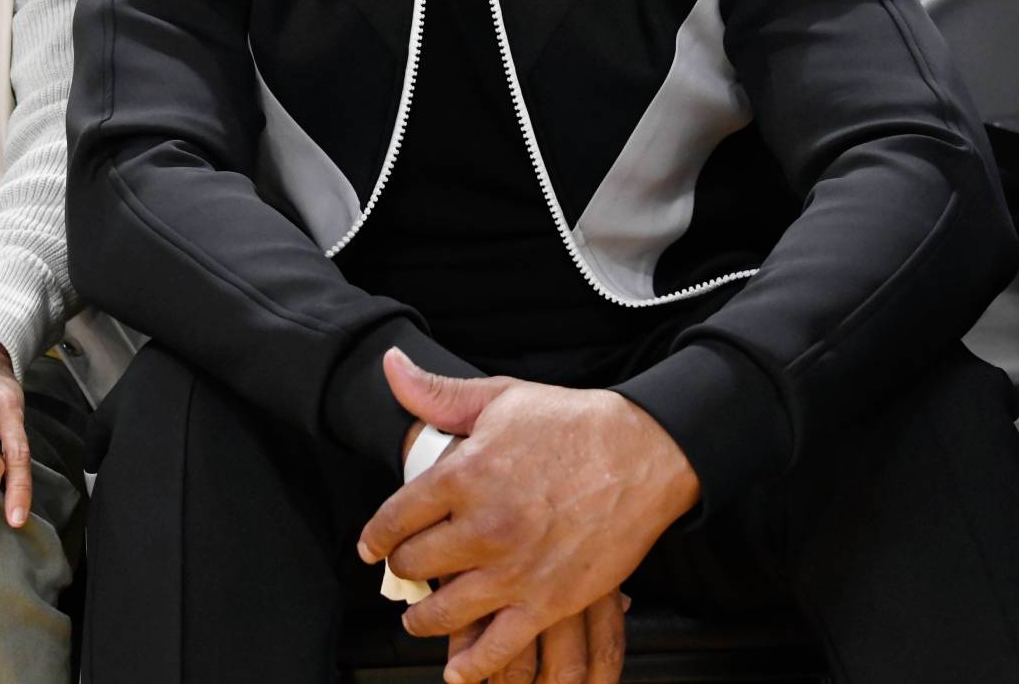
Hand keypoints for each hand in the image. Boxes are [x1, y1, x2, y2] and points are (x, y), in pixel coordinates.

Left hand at [359, 350, 698, 683]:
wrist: (646, 453)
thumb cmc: (573, 423)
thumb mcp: (500, 398)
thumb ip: (437, 393)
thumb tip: (390, 366)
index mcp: (464, 475)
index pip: (394, 518)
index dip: (376, 537)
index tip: (372, 547)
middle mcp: (484, 526)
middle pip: (415, 565)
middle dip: (403, 570)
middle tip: (406, 571)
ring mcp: (515, 570)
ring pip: (444, 611)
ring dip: (423, 618)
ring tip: (419, 616)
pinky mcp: (549, 601)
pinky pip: (497, 646)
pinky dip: (471, 664)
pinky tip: (457, 667)